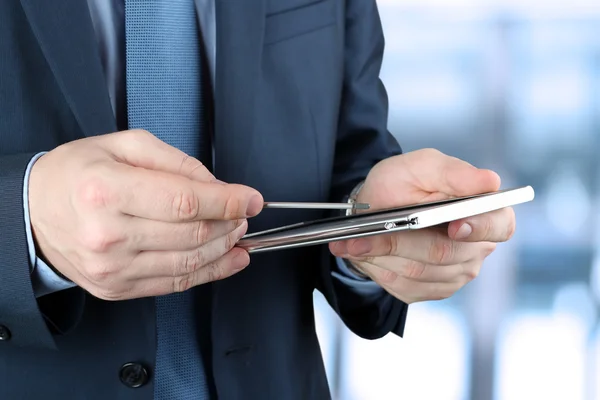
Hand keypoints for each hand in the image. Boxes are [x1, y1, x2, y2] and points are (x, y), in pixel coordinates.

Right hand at [29, 130, 262, 300]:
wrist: (33, 214)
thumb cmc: (77, 175)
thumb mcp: (123, 145)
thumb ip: (175, 161)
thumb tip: (216, 184)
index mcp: (106, 191)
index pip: (185, 202)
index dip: (228, 201)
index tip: (251, 199)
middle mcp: (108, 235)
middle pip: (192, 234)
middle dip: (230, 222)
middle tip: (242, 211)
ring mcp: (113, 268)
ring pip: (189, 263)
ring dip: (224, 247)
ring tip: (237, 231)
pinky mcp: (117, 289)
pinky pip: (175, 284)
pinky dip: (210, 272)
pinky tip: (230, 259)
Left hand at [329, 148, 515, 303]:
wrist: (375, 209)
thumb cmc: (401, 184)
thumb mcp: (419, 166)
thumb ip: (452, 172)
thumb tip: (490, 181)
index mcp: (484, 211)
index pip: (499, 226)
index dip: (479, 228)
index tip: (454, 226)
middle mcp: (476, 246)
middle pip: (446, 253)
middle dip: (403, 242)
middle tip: (368, 235)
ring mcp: (456, 272)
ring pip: (419, 272)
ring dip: (384, 255)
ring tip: (356, 241)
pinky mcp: (432, 289)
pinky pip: (405, 286)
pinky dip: (380, 268)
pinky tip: (367, 253)